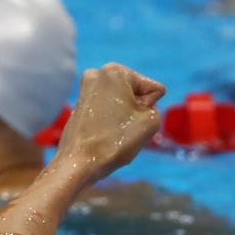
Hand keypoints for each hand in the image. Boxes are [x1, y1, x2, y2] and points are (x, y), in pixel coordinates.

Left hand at [53, 64, 166, 184]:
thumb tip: (136, 109)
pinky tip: (102, 135)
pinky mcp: (80, 105)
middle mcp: (98, 73)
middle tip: (123, 128)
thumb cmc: (115, 141)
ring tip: (112, 132)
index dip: (149, 109)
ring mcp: (86, 89)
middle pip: (137, 94)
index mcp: (116, 71)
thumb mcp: (152, 121)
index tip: (132, 121)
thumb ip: (154, 105)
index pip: (154, 89)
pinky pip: (108, 112)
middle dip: (136, 111)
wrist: (79, 164)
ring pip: (123, 103)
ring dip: (124, 117)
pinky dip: (110, 122)